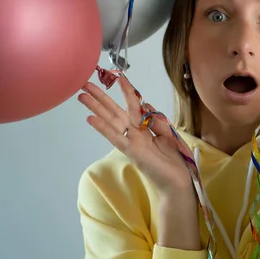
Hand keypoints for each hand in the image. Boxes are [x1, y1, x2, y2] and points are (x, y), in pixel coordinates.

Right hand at [78, 76, 193, 198]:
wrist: (178, 182)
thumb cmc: (174, 160)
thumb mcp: (168, 134)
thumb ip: (156, 119)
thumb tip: (145, 104)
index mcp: (143, 128)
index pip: (132, 105)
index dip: (126, 91)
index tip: (118, 76)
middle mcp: (134, 133)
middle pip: (114, 111)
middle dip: (100, 98)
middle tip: (84, 84)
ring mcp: (130, 141)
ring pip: (110, 120)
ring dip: (96, 107)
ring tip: (81, 95)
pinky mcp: (131, 151)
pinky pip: (115, 136)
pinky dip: (103, 127)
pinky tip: (90, 118)